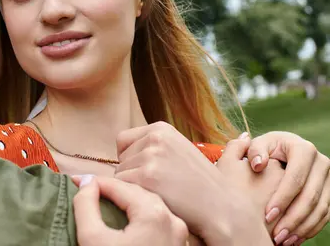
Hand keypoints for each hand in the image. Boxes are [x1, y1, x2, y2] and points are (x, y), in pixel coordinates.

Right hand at [72, 175, 187, 245]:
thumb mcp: (93, 240)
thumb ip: (85, 206)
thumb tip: (85, 184)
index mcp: (154, 213)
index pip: (118, 184)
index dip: (94, 181)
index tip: (76, 181)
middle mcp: (172, 219)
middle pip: (136, 191)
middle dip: (112, 189)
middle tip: (90, 190)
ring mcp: (179, 233)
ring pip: (148, 203)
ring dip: (126, 199)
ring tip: (106, 201)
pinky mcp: (179, 245)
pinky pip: (157, 219)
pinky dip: (139, 213)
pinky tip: (125, 218)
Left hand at [115, 122, 270, 244]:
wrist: (221, 206)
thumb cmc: (198, 184)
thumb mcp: (177, 151)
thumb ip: (150, 147)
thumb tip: (113, 157)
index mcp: (161, 128)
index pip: (123, 140)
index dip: (131, 158)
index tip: (148, 170)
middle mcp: (155, 137)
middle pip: (121, 158)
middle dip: (133, 172)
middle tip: (161, 184)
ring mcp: (151, 156)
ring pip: (120, 174)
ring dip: (134, 186)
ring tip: (161, 191)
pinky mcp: (147, 177)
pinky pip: (122, 187)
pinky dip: (134, 196)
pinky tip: (157, 198)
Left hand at [246, 131, 329, 243]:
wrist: (284, 150)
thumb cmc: (268, 148)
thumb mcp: (260, 144)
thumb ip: (255, 151)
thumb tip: (258, 165)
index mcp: (304, 149)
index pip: (295, 178)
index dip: (282, 199)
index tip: (267, 215)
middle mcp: (322, 163)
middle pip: (310, 196)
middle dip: (293, 219)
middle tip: (276, 235)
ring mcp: (329, 178)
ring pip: (320, 208)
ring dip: (303, 228)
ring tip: (284, 240)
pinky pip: (325, 214)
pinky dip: (311, 228)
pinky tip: (295, 238)